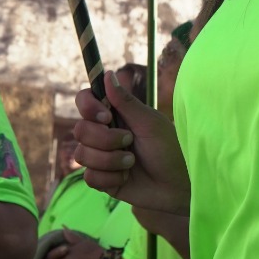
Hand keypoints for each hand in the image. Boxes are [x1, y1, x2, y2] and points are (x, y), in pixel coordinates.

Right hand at [73, 71, 190, 214]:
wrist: (178, 184)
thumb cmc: (170, 148)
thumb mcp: (149, 122)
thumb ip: (125, 101)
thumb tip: (108, 73)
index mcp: (115, 114)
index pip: (85, 101)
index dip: (88, 107)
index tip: (106, 116)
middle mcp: (104, 133)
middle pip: (80, 129)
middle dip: (105, 139)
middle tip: (129, 141)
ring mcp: (101, 157)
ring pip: (82, 154)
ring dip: (109, 160)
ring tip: (132, 162)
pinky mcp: (102, 179)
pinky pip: (89, 177)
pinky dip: (109, 177)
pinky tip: (126, 178)